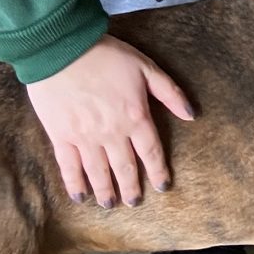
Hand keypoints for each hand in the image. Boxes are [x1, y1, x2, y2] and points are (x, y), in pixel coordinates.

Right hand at [26, 35, 194, 207]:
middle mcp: (112, 133)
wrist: (64, 50)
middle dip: (131, 187)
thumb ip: (170, 93)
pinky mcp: (61, 136)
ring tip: (110, 204)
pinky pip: (69, 166)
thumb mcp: (147, 68)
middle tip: (134, 203)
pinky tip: (79, 196)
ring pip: (98, 172)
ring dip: (106, 191)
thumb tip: (191, 115)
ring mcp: (85, 137)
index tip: (162, 186)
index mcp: (136, 117)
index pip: (151, 151)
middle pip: (125, 167)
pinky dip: (74, 183)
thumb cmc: (107, 55)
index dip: (158, 171)